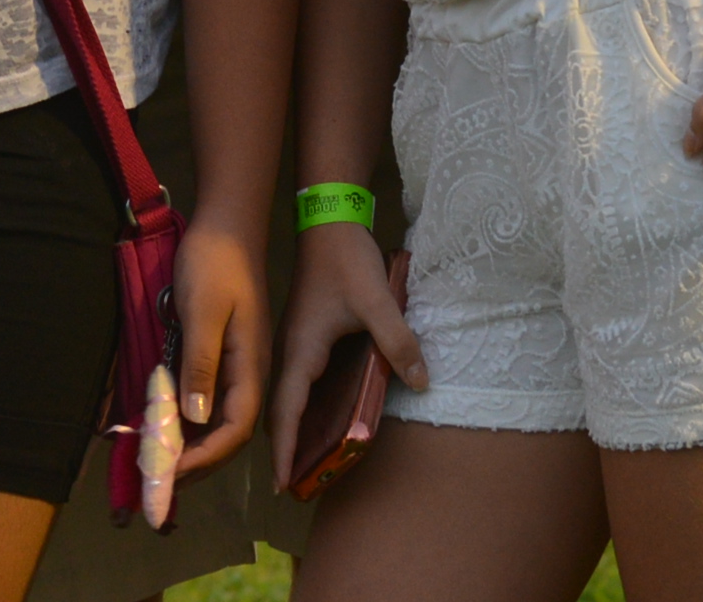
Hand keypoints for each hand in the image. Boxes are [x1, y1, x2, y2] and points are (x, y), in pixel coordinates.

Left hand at [163, 209, 270, 480]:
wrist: (227, 221)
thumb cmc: (215, 262)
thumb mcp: (202, 312)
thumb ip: (200, 365)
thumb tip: (196, 418)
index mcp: (251, 365)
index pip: (235, 428)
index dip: (206, 456)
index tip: (172, 471)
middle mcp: (249, 370)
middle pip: (229, 430)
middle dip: (199, 459)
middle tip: (162, 478)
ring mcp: (238, 360)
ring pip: (219, 415)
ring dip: (194, 441)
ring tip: (162, 460)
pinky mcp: (224, 349)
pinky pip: (210, 394)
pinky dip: (190, 414)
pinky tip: (168, 421)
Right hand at [265, 222, 420, 494]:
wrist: (329, 219)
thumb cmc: (347, 260)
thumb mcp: (376, 301)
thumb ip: (398, 342)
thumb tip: (422, 383)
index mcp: (300, 348)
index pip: (286, 409)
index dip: (282, 447)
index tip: (280, 484)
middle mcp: (290, 350)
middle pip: (281, 408)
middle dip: (284, 447)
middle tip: (295, 484)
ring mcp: (294, 342)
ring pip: (288, 395)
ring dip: (292, 427)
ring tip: (304, 460)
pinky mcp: (303, 335)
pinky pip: (298, 382)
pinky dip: (301, 407)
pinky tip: (318, 416)